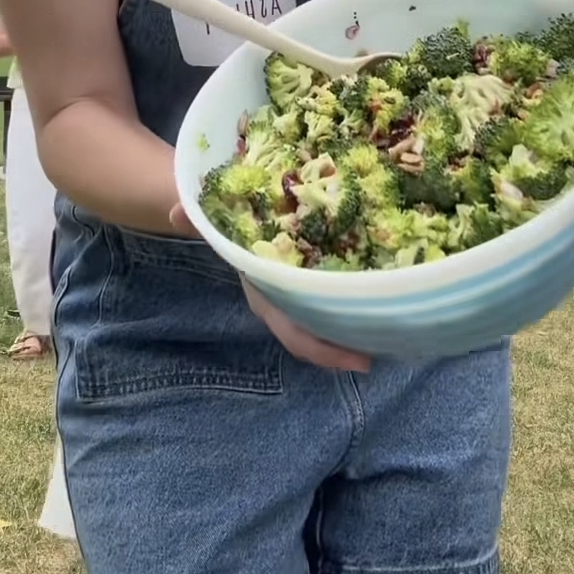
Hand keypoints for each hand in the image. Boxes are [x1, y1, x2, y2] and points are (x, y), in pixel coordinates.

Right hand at [169, 205, 370, 370]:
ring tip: (396, 327)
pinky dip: (358, 305)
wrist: (231, 219)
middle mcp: (285, 304)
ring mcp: (300, 298)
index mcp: (265, 295)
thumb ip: (202, 219)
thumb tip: (177, 212)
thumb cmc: (231, 223)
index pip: (294, 333)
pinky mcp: (315, 285)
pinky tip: (386, 300)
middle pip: (317, 338)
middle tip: (389, 347)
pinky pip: (336, 303)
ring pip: (328, 324)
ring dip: (356, 328)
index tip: (361, 361)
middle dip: (347, 347)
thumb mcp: (219, 221)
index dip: (324, 351)